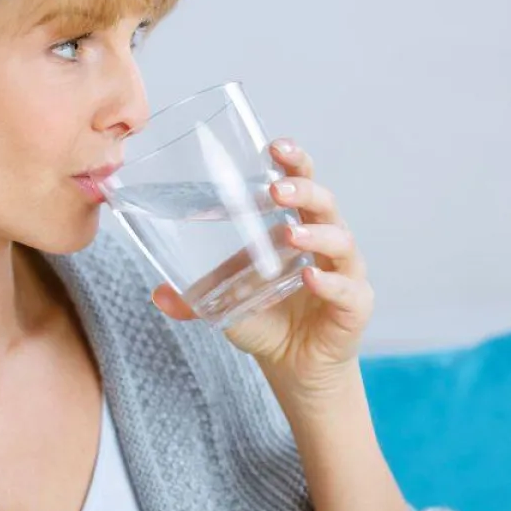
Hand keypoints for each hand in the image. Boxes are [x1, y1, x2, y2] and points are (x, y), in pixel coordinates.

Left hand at [150, 137, 374, 397]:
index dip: (293, 161)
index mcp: (298, 225)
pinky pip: (347, 289)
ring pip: (340, 240)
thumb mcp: (224, 301)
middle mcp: (325, 242)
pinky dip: (330, 282)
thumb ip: (193, 296)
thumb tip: (156, 293)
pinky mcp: (354, 305)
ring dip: (315, 234)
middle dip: (303, 190)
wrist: (293, 364)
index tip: (274, 146)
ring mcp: (344, 272)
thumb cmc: (266, 316)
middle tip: (277, 188)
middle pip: (324, 203)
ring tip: (289, 234)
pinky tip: (311, 277)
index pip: (302, 182)